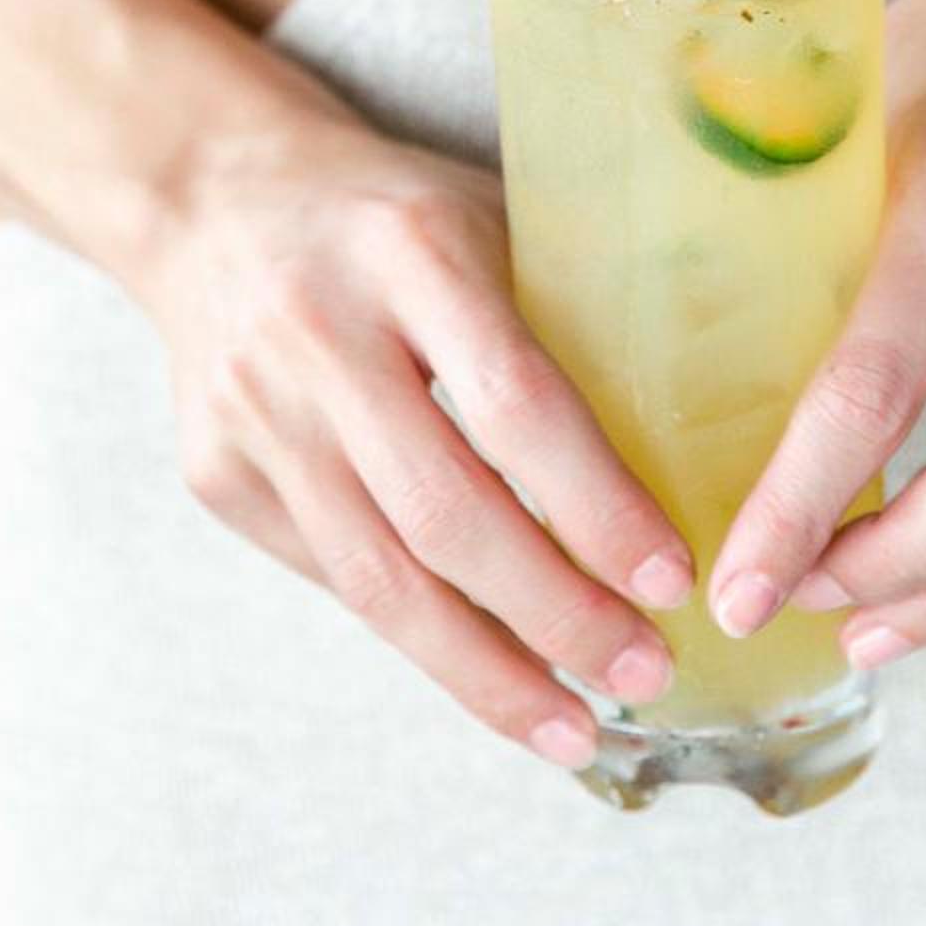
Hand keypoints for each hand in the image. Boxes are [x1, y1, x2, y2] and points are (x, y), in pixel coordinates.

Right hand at [131, 95, 696, 771]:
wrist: (212, 199)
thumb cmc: (391, 215)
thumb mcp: (487, 213)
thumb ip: (574, 304)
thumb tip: (712, 435)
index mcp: (409, 249)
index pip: (513, 401)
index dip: (595, 503)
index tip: (671, 577)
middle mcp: (320, 333)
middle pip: (444, 511)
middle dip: (554, 614)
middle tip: (644, 670)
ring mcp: (256, 412)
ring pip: (378, 578)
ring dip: (486, 670)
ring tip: (575, 725)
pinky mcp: (218, 475)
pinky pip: (335, 580)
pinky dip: (419, 638)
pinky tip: (490, 674)